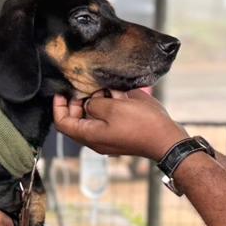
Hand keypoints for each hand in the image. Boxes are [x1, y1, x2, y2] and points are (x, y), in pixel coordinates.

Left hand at [53, 89, 187, 161]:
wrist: (166, 139)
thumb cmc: (141, 124)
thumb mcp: (113, 107)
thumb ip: (95, 103)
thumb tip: (90, 103)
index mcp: (90, 135)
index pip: (63, 123)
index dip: (58, 106)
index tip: (61, 91)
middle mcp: (96, 139)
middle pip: (76, 120)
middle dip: (78, 101)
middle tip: (85, 87)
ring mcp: (109, 137)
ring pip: (93, 118)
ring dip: (96, 101)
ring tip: (105, 88)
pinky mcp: (121, 134)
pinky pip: (108, 118)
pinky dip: (109, 105)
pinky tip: (119, 95)